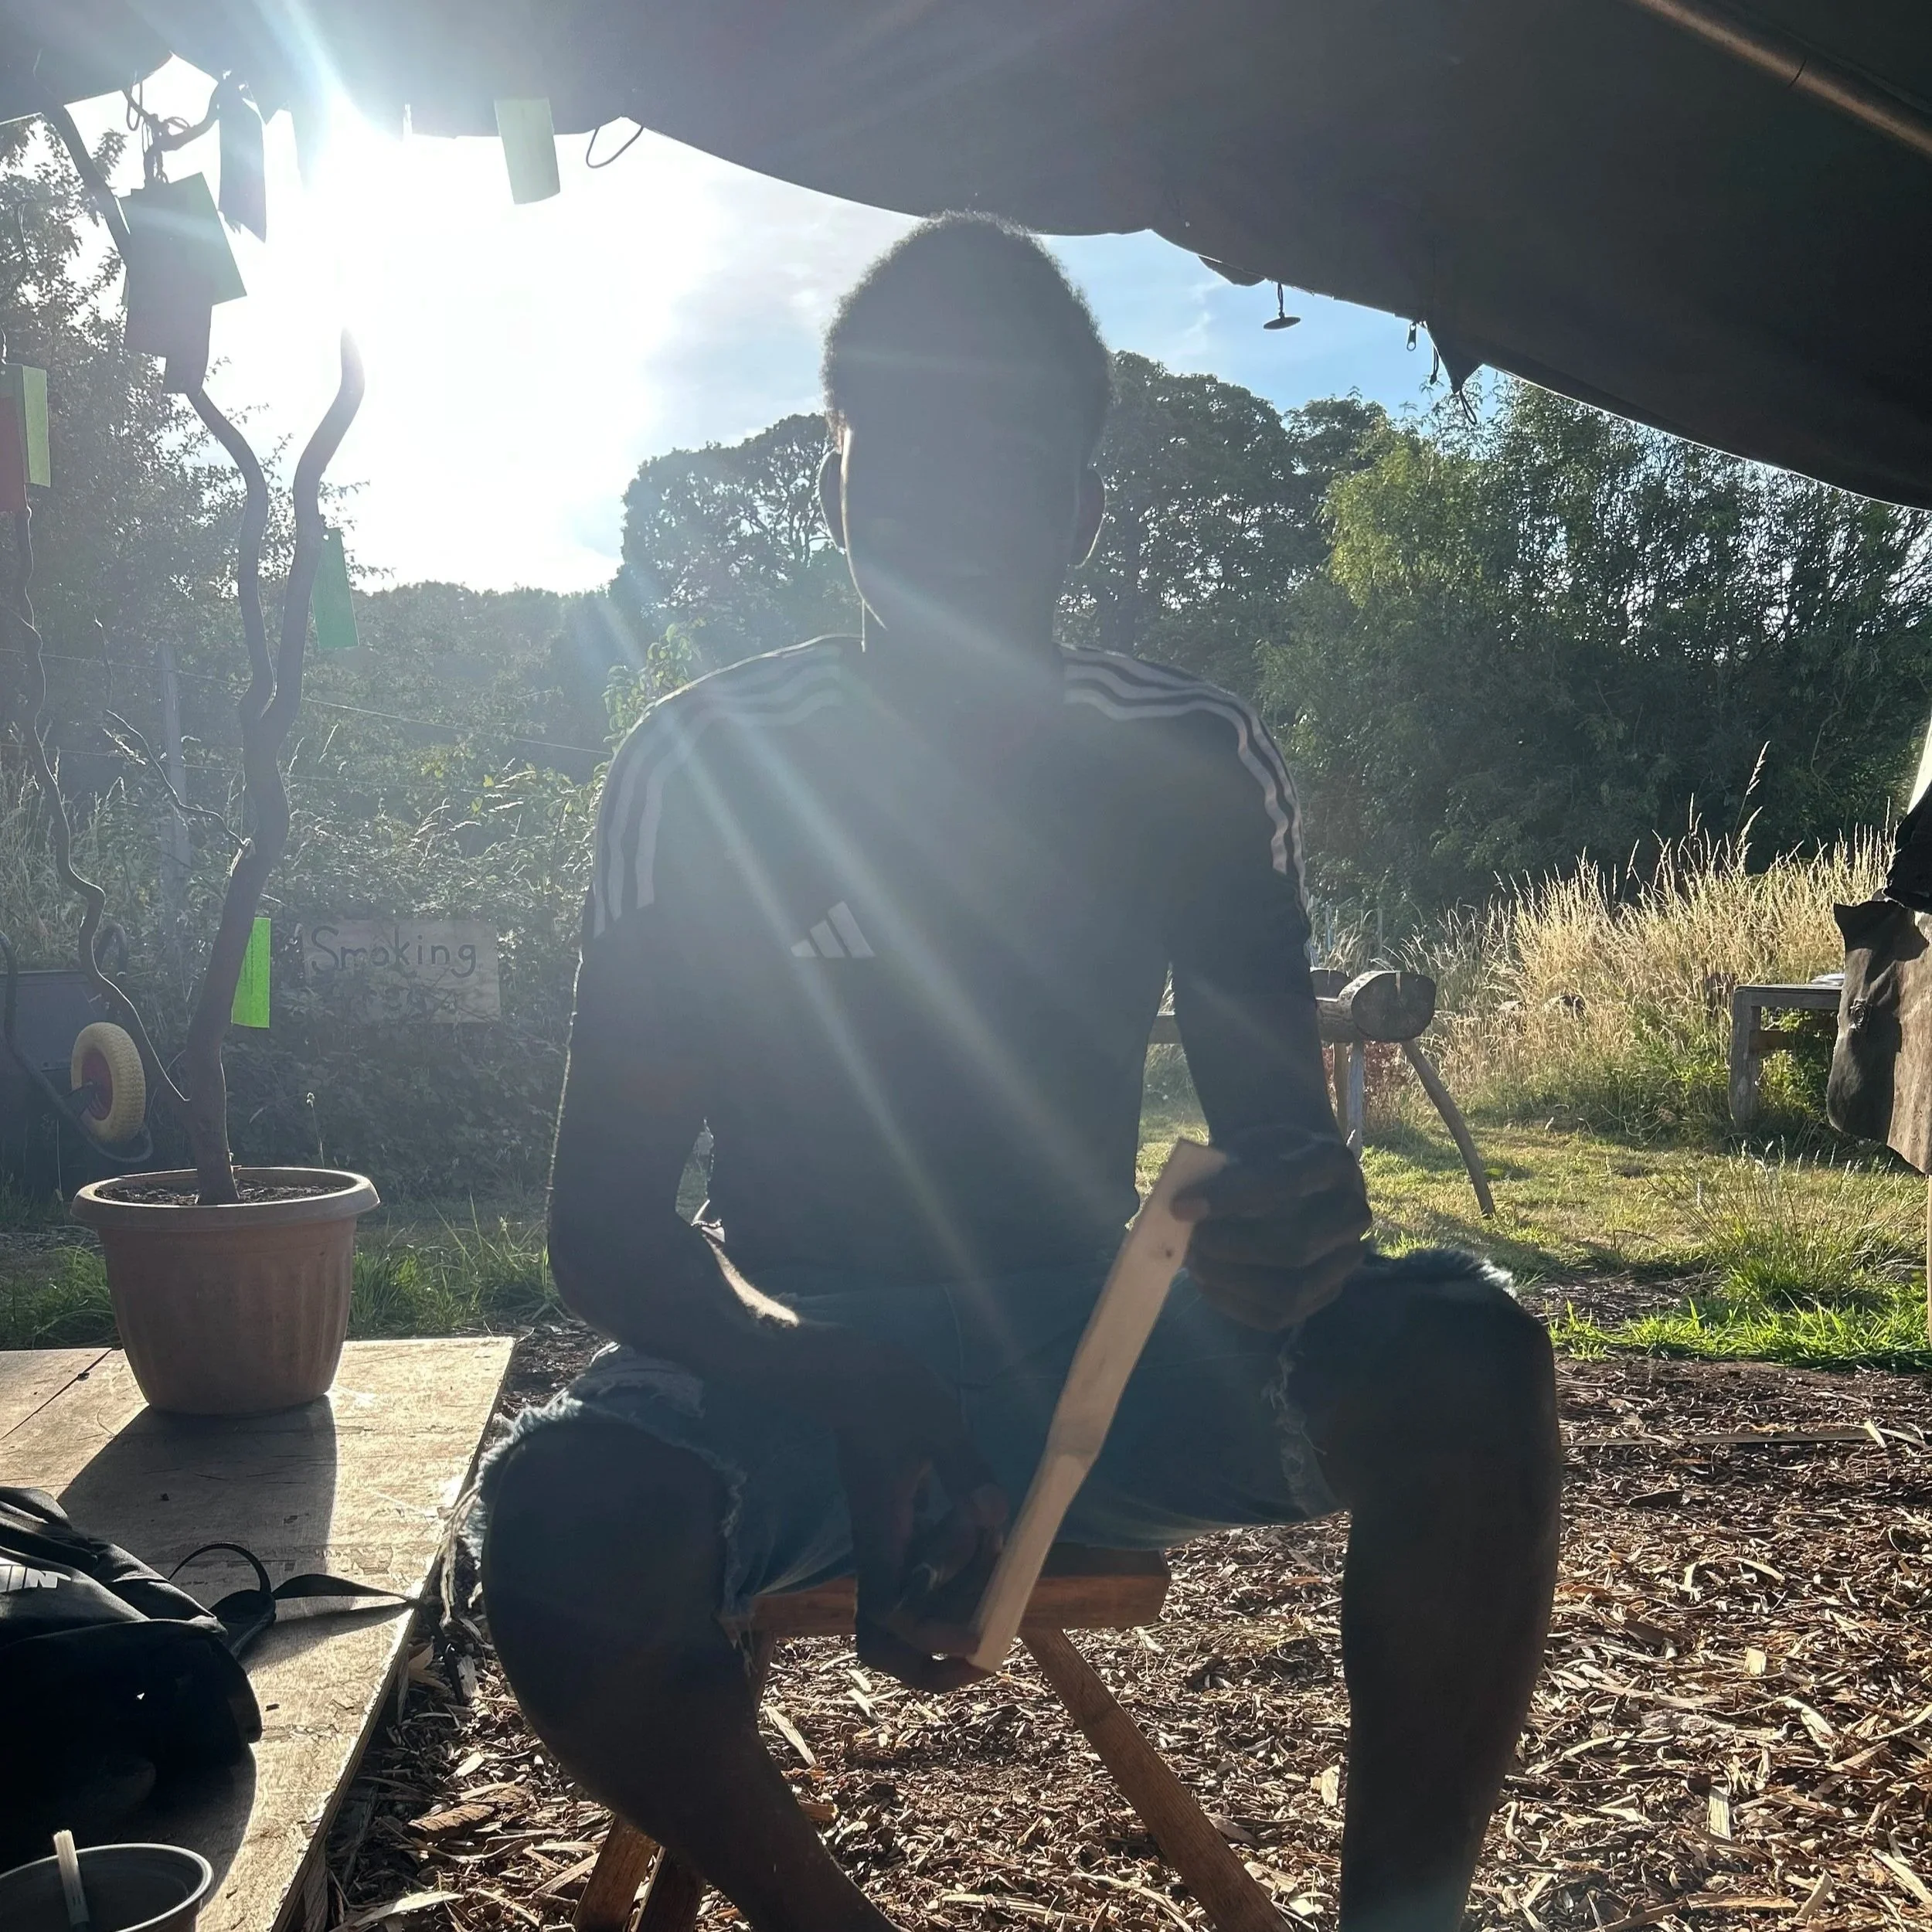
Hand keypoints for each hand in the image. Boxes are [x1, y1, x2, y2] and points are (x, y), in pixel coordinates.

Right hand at [831, 1351, 1007, 1691]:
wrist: (847, 1373)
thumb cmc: (886, 1394)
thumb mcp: (937, 1424)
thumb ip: (966, 1470)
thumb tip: (995, 1517)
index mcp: (882, 1535)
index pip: (894, 1618)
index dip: (932, 1640)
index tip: (974, 1640)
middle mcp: (881, 1550)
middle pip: (892, 1636)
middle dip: (933, 1659)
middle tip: (985, 1650)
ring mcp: (887, 1540)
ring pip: (910, 1608)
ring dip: (954, 1612)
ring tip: (999, 1580)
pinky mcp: (898, 1525)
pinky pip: (923, 1573)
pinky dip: (956, 1578)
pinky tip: (988, 1546)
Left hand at [1174, 1124, 1370, 1328]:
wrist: (1297, 1174)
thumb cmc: (1264, 1156)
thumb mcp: (1248, 1145)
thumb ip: (1224, 1169)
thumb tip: (1185, 1206)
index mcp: (1335, 1163)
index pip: (1286, 1182)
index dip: (1231, 1197)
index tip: (1181, 1206)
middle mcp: (1353, 1213)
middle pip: (1295, 1245)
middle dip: (1231, 1248)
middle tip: (1190, 1239)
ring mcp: (1346, 1259)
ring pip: (1290, 1290)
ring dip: (1230, 1281)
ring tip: (1194, 1261)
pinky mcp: (1326, 1293)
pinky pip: (1279, 1315)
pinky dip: (1233, 1303)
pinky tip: (1205, 1282)